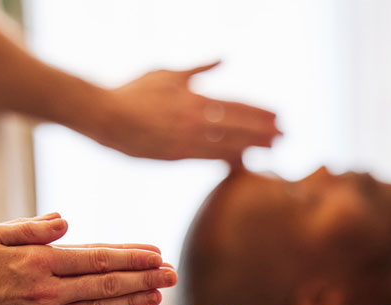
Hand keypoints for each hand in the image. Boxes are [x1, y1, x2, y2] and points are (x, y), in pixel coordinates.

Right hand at [0, 213, 175, 304]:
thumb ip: (31, 229)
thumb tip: (67, 223)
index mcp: (37, 261)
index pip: (98, 258)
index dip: (132, 256)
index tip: (158, 254)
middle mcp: (46, 291)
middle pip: (108, 284)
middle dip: (145, 278)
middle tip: (174, 274)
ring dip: (133, 302)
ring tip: (158, 295)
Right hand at [90, 61, 280, 161]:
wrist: (105, 115)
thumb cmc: (134, 91)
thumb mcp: (168, 73)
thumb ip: (199, 69)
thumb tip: (224, 57)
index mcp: (194, 97)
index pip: (236, 105)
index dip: (259, 112)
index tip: (278, 116)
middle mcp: (194, 118)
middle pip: (238, 126)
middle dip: (264, 131)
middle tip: (285, 135)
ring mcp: (186, 139)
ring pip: (228, 144)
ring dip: (253, 146)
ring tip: (273, 149)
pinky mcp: (176, 155)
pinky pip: (209, 159)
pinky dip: (228, 160)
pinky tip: (243, 162)